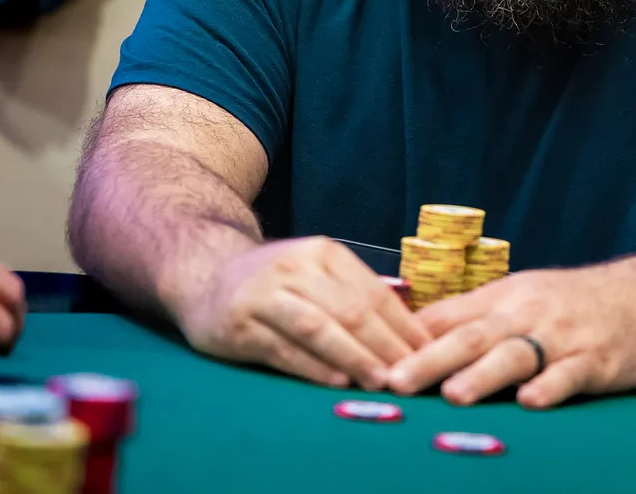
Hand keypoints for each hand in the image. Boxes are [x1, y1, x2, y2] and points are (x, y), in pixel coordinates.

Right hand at [177, 236, 429, 389]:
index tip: (430, 353)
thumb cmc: (275, 280)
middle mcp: (294, 268)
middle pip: (349, 310)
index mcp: (323, 253)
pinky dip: (312, 367)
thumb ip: (354, 295)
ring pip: (317, 327)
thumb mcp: (315, 272)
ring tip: (381, 381)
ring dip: (353, 357)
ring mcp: (264, 295)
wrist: (205, 272)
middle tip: (412, 375)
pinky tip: (337, 382)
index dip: (403, 325)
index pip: (372, 292)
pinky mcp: (239, 325)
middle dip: (385, 345)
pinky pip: (283, 349)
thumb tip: (410, 334)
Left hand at [385, 263, 635, 408]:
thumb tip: (406, 336)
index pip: (446, 318)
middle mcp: (525, 314)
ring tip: (454, 395)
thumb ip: (468, 318)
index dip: (408, 340)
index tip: (371, 361)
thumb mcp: (516, 299)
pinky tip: (531, 402)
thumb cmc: (567, 303)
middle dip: (431, 360)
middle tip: (395, 382)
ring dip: (483, 374)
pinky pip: (571, 374)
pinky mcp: (596, 360)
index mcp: (500, 299)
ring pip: (516, 354)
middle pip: (472, 336)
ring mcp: (561, 336)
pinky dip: (551, 387)